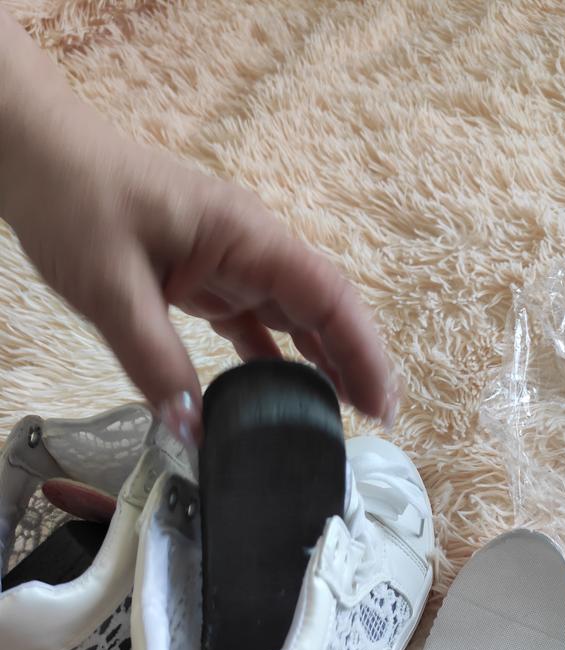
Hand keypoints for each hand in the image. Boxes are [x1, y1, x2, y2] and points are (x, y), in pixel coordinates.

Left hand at [0, 18, 398, 441]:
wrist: (40, 160)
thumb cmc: (77, 203)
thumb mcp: (112, 289)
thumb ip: (155, 362)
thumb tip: (193, 433)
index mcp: (245, 237)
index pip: (327, 295)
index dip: (362, 351)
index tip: (381, 403)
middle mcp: (249, 247)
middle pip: (321, 307)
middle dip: (354, 361)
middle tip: (375, 422)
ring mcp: (229, 262)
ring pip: (292, 317)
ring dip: (320, 362)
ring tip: (341, 414)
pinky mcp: (205, 278)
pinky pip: (253, 322)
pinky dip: (272, 358)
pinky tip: (278, 394)